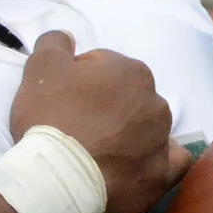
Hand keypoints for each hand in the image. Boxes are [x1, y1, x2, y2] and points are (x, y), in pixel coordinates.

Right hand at [7, 31, 184, 212]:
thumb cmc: (50, 117)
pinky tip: (139, 164)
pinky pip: (172, 162)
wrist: (57, 177)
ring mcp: (162, 140)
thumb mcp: (41, 67)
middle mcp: (156, 103)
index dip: (78, 82)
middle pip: (128, 98)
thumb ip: (55, 43)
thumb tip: (67, 36)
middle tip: (75, 126)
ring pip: (148, 128)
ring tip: (97, 151)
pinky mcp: (162, 175)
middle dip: (107, 107)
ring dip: (128, 133)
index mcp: (132, 72)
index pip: (103, 68)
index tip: (60, 100)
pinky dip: (158, 160)